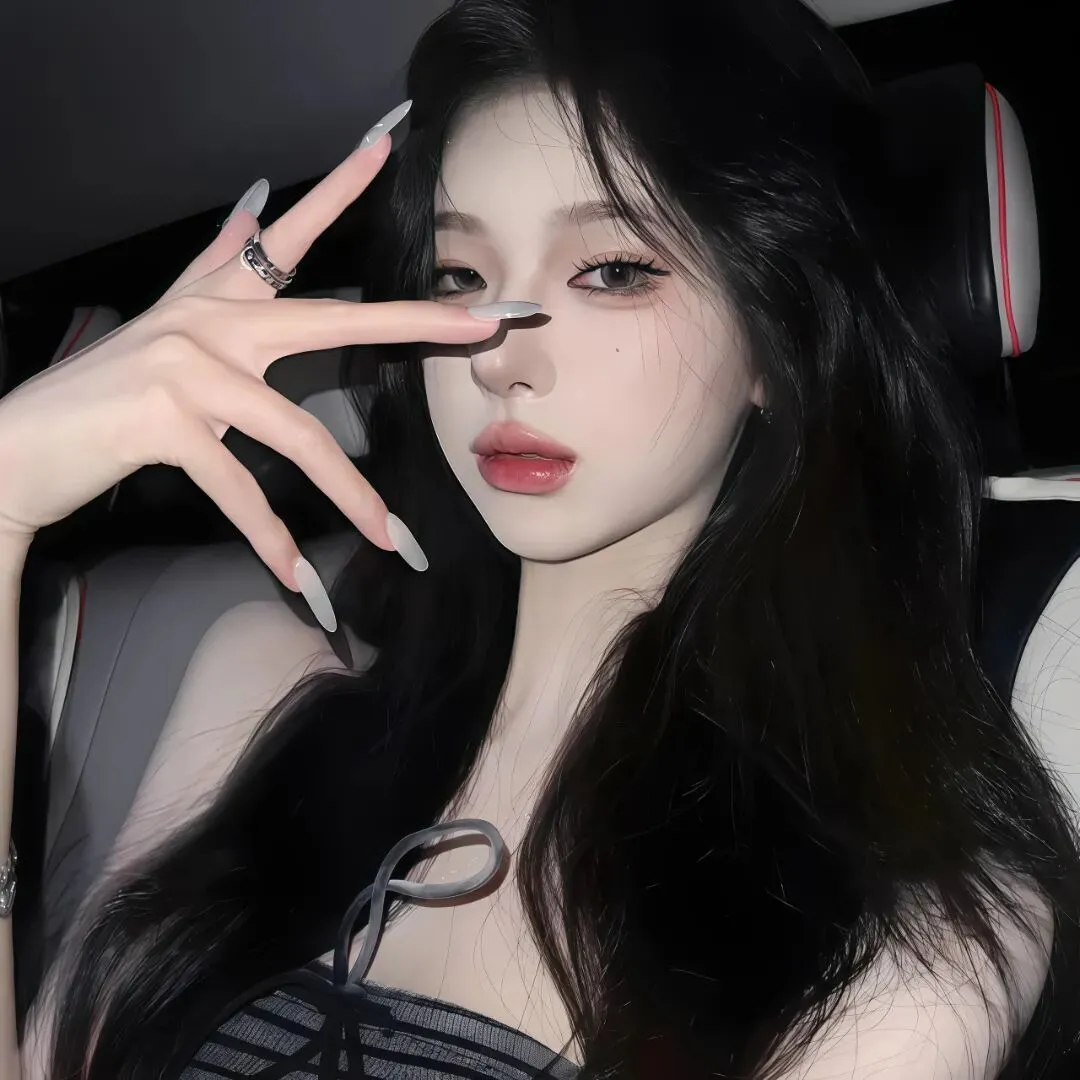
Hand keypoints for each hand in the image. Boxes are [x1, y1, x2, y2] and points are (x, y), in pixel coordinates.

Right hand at [0, 112, 528, 619]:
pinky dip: (274, 540)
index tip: (388, 145)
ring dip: (352, 496)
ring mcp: (185, 366)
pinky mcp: (163, 420)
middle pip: (330, 317)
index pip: (283, 234)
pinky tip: (301, 580)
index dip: (336, 188)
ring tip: (393, 542)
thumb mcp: (163, 324)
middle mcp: (207, 320)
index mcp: (213, 299)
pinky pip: (241, 488)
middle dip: (415, 322)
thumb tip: (254, 201)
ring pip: (298, 432)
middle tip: (484, 325)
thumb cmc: (98, 399)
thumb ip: (214, 267)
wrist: (15, 447)